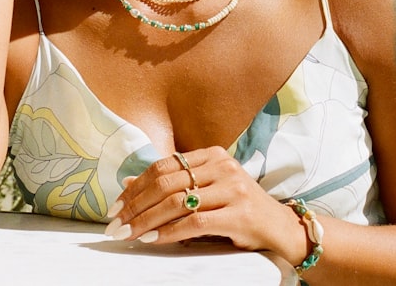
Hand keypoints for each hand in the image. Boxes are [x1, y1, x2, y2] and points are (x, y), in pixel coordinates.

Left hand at [103, 148, 297, 255]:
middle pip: (166, 183)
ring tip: (128, 234)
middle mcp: (223, 166)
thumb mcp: (205, 190)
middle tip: (115, 224)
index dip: (136, 187)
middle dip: (135, 206)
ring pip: (177, 202)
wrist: (280, 227)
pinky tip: (153, 240)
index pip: (163, 166)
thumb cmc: (238, 209)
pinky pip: (195, 222)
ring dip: (146, 221)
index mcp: (213, 154)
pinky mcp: (239, 214)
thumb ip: (172, 184)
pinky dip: (169, 232)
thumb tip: (128, 184)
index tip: (116, 207)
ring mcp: (233, 189)